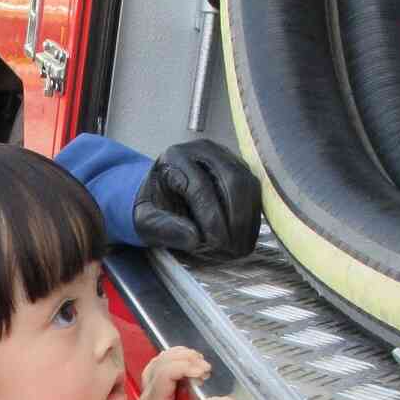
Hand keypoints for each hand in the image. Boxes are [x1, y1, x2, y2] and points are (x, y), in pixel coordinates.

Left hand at [105, 347, 211, 399]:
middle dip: (187, 359)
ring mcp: (149, 389)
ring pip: (161, 360)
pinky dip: (174, 358)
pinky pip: (159, 365)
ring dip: (181, 356)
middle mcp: (150, 391)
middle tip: (206, 370)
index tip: (203, 373)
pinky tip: (186, 363)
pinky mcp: (152, 390)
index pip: (166, 373)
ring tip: (200, 364)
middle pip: (164, 361)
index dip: (185, 367)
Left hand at [132, 139, 262, 261]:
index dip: (212, 217)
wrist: (161, 194)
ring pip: (248, 184)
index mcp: (175, 157)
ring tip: (239, 248)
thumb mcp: (144, 220)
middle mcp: (204, 150)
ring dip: (248, 219)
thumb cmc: (152, 206)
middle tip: (233, 249)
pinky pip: (255, 191)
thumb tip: (194, 239)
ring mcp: (226, 156)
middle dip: (236, 218)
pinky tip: (245, 237)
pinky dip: (252, 216)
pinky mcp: (240, 168)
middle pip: (232, 180)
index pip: (201, 186)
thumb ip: (163, 228)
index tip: (217, 244)